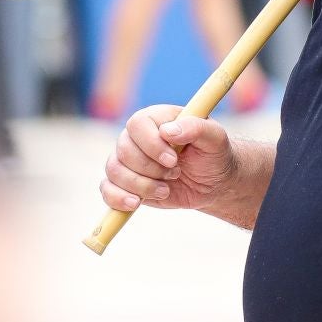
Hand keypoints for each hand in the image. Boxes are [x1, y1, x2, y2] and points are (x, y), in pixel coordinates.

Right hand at [100, 105, 237, 213]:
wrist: (212, 182)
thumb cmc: (214, 155)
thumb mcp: (215, 139)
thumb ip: (196, 128)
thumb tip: (168, 131)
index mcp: (156, 119)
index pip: (137, 124)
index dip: (151, 144)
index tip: (173, 160)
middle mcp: (136, 137)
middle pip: (124, 150)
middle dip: (151, 169)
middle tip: (176, 174)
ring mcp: (128, 160)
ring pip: (115, 171)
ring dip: (141, 185)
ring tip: (165, 190)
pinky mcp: (125, 183)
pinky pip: (107, 189)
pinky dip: (118, 198)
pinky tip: (136, 203)